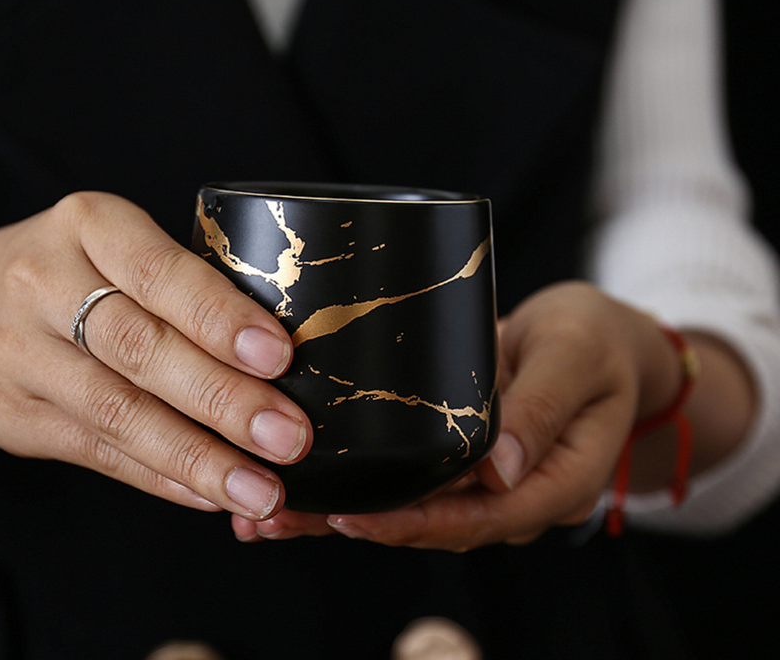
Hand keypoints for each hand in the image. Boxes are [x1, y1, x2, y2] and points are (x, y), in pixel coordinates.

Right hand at [0, 192, 312, 519]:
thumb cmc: (80, 265)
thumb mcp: (122, 243)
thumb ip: (185, 285)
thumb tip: (280, 355)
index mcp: (90, 226)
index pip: (159, 273)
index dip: (220, 318)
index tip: (278, 356)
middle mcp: (44, 284)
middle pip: (140, 349)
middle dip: (223, 399)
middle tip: (287, 435)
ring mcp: (20, 355)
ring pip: (118, 413)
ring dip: (198, 458)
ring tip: (260, 488)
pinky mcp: (12, 415)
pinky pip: (96, 452)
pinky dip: (161, 476)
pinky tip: (210, 493)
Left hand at [231, 281, 682, 547]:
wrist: (595, 340)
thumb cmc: (595, 343)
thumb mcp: (577, 360)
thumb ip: (544, 409)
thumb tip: (500, 470)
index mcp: (552, 483)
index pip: (481, 519)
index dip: (417, 523)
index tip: (353, 517)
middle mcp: (510, 492)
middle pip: (431, 522)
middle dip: (356, 524)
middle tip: (280, 516)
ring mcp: (482, 477)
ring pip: (410, 506)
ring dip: (342, 511)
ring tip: (269, 511)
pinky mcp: (457, 452)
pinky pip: (408, 474)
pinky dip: (358, 480)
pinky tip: (307, 482)